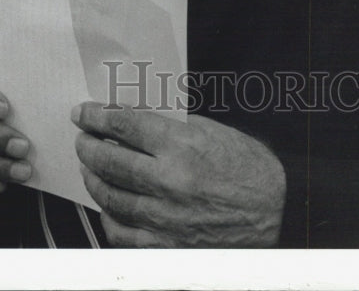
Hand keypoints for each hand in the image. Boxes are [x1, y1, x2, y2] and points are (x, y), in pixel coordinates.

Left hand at [72, 103, 285, 246]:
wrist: (277, 213)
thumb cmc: (249, 169)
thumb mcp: (213, 131)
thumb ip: (171, 126)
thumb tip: (132, 119)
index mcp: (183, 146)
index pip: (125, 125)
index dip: (97, 115)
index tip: (84, 112)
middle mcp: (170, 182)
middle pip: (110, 160)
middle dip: (88, 145)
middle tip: (81, 137)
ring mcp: (166, 218)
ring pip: (111, 197)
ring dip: (93, 178)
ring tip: (89, 167)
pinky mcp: (167, 246)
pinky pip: (122, 233)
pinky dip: (109, 217)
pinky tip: (108, 204)